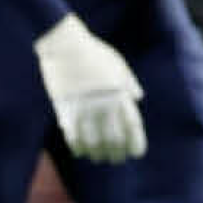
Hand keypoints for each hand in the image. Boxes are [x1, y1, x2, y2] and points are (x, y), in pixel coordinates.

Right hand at [36, 13, 147, 164]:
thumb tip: (138, 98)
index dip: (136, 143)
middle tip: (116, 159)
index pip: (133, 126)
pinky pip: (73, 136)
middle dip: (117, 153)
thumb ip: (128, 82)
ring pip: (94, 142)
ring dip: (98, 153)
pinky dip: (78, 147)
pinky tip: (81, 152)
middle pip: (115, 139)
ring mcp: (85, 108)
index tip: (136, 153)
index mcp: (120, 93)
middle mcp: (105, 104)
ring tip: (99, 157)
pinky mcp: (65, 109)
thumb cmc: (93, 51)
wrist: (64, 44)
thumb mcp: (117, 63)